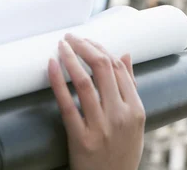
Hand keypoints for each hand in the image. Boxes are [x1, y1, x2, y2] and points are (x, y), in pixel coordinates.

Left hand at [48, 36, 144, 169]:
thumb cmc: (122, 151)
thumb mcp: (135, 121)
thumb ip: (130, 88)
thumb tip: (125, 54)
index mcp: (135, 110)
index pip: (117, 68)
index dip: (100, 48)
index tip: (86, 41)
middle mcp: (120, 117)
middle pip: (102, 69)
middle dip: (84, 47)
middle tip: (70, 37)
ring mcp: (100, 128)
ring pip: (84, 83)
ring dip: (71, 58)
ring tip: (61, 45)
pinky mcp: (81, 139)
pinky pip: (67, 105)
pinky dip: (58, 82)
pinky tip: (51, 65)